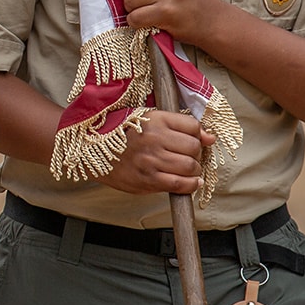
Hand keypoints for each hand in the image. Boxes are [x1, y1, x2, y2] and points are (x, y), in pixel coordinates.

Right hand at [99, 109, 214, 195]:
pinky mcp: (148, 180)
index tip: (195, 140)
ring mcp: (151, 161)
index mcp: (154, 119)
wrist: (93, 152)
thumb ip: (179, 125)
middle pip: (194, 147)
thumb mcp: (148, 120)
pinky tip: (190, 182)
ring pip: (190, 166)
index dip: (199, 135)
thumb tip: (211, 137)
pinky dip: (190, 184)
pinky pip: (180, 184)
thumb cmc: (122, 135)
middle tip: (187, 155)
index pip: (192, 126)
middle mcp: (154, 139)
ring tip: (186, 168)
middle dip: (196, 153)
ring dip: (193, 169)